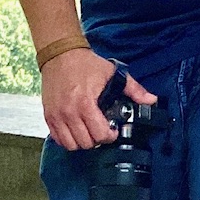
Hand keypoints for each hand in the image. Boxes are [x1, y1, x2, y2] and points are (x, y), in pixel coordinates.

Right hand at [41, 48, 156, 151]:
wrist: (60, 55)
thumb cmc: (85, 64)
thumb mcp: (113, 73)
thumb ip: (134, 89)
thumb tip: (151, 100)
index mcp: (85, 103)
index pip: (99, 134)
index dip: (110, 136)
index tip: (113, 131)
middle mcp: (69, 112)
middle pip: (85, 143)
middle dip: (97, 140)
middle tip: (102, 131)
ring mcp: (56, 115)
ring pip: (70, 144)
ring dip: (82, 142)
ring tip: (90, 132)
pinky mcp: (48, 115)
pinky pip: (57, 138)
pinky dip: (67, 139)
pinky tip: (76, 130)